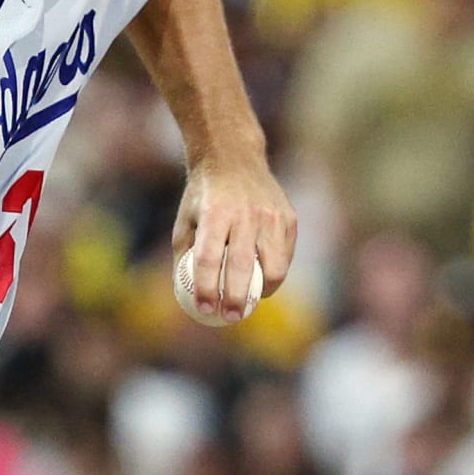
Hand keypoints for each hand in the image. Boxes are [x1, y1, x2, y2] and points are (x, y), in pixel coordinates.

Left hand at [172, 157, 296, 321]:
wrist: (233, 158)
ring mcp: (271, 216)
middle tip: (231, 316)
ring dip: (263, 290)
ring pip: (273, 267)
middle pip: (243, 267)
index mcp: (214, 213)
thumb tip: (185, 294)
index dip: (207, 288)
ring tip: (250, 301)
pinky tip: (263, 281)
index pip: (210, 259)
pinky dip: (275, 273)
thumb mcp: (185, 219)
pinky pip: (285, 256)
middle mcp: (245, 214)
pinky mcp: (289, 219)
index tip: (205, 308)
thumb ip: (185, 255)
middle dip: (237, 298)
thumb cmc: (203, 196)